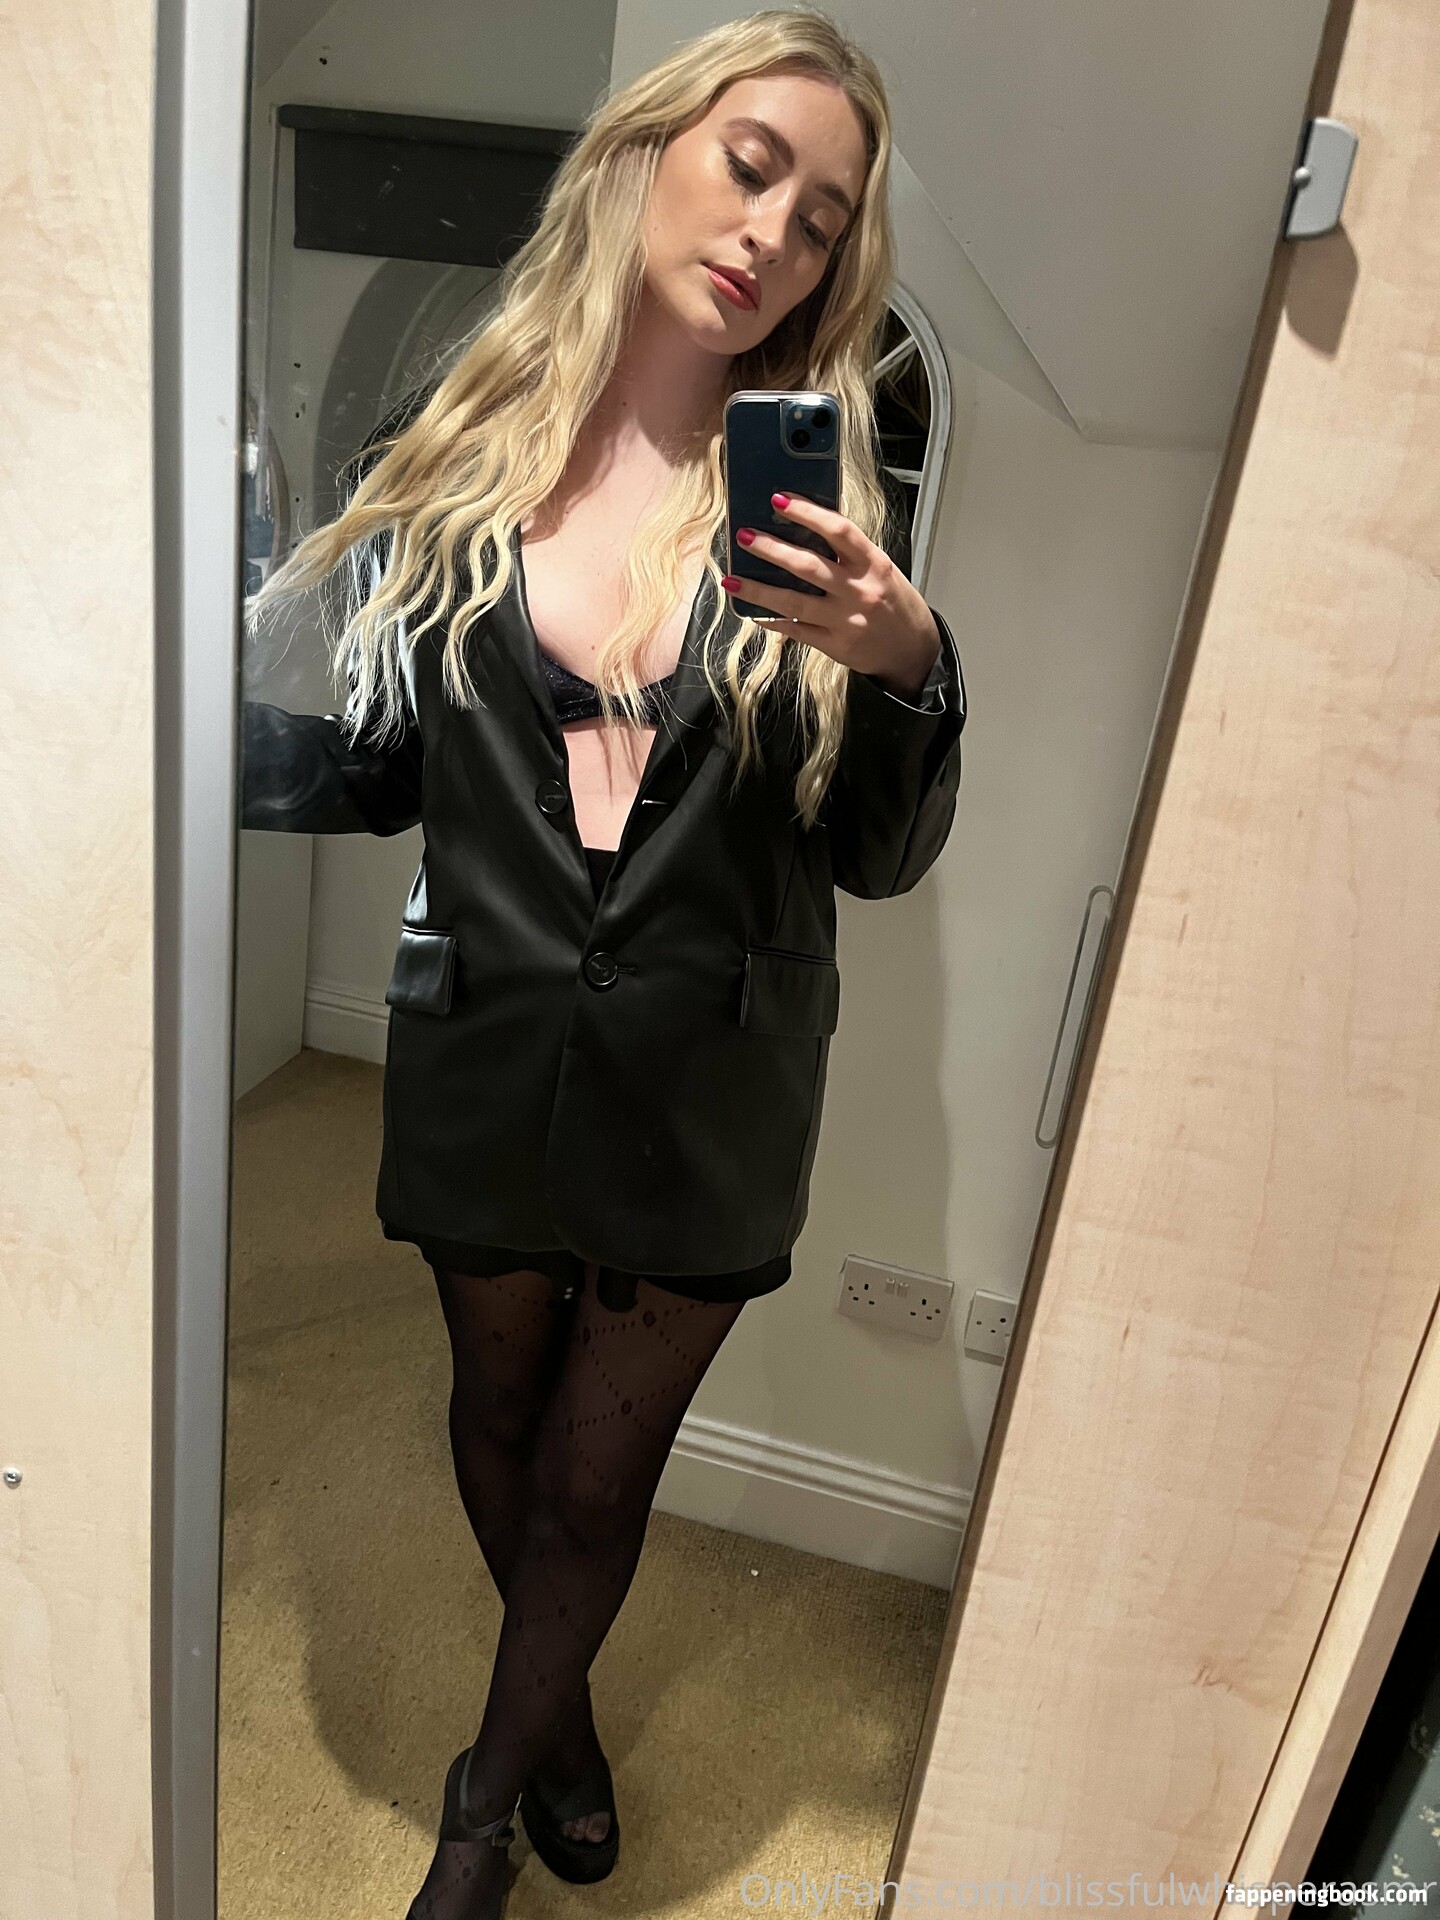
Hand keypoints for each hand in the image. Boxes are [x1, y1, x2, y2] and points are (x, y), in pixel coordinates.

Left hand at [721, 492, 940, 698]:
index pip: (838, 530)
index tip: (779, 500)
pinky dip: (772, 621)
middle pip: (808, 566)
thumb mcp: (880, 568)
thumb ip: (848, 552)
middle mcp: (859, 591)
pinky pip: (796, 631)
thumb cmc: (895, 601)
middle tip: (744, 536)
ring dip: (758, 589)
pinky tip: (751, 611)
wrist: (913, 651)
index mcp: (873, 564)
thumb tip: (803, 529)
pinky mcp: (834, 645)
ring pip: (794, 603)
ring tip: (732, 578)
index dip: (807, 512)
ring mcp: (845, 621)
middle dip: (772, 550)